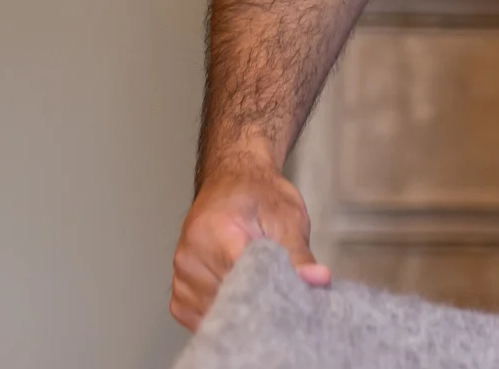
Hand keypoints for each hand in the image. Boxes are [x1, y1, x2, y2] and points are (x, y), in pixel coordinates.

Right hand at [170, 159, 329, 329]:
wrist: (233, 181)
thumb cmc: (261, 197)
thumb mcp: (288, 219)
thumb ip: (299, 255)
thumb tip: (319, 280)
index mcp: (217, 234)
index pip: (243, 280)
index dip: (271, 294)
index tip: (292, 296)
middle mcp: (191, 257)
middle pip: (228, 300)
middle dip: (259, 304)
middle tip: (282, 295)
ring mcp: (181, 275)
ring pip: (213, 314)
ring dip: (240, 310)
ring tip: (261, 291)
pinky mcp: (178, 291)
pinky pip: (198, 316)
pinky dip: (222, 313)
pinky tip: (241, 298)